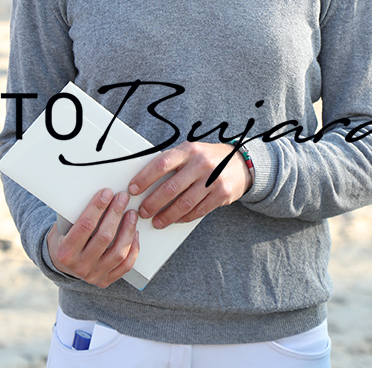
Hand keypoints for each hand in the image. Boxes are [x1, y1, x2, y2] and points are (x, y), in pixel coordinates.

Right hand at [47, 188, 138, 287]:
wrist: (61, 263)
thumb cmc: (64, 237)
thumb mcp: (63, 226)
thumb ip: (77, 213)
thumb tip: (101, 193)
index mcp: (65, 252)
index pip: (85, 226)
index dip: (97, 207)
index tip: (107, 192)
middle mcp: (80, 267)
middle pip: (104, 238)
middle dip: (115, 214)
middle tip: (123, 197)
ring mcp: (94, 276)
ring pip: (118, 253)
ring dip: (128, 230)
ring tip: (132, 214)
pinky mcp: (106, 280)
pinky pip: (125, 266)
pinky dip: (133, 248)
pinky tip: (134, 233)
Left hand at [127, 142, 251, 229]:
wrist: (239, 162)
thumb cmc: (207, 158)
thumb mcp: (190, 152)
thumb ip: (172, 162)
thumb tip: (145, 180)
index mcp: (188, 150)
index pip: (161, 164)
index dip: (144, 178)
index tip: (133, 189)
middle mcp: (200, 163)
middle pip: (171, 188)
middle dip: (153, 202)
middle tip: (142, 211)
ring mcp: (213, 179)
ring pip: (184, 203)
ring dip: (167, 215)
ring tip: (156, 221)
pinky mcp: (221, 194)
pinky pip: (198, 211)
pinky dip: (184, 218)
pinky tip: (175, 220)